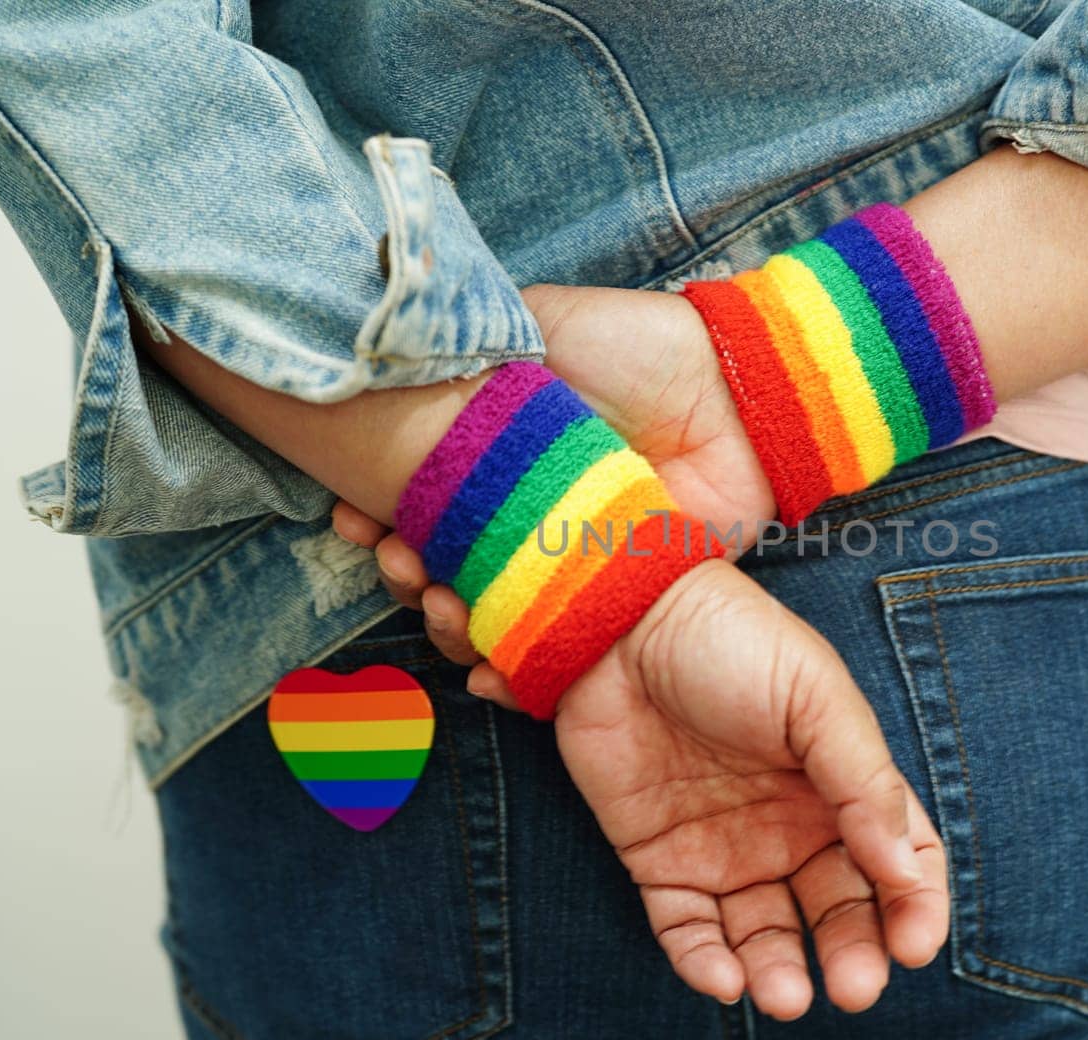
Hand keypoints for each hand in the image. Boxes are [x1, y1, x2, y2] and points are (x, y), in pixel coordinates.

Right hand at [331, 281, 776, 666]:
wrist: (734, 389)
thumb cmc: (638, 346)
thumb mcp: (543, 323)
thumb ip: (475, 345)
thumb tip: (399, 361)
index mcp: (501, 451)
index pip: (422, 496)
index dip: (379, 511)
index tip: (352, 518)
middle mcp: (527, 509)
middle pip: (443, 560)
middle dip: (404, 569)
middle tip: (396, 560)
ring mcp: (568, 558)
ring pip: (488, 610)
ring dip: (447, 620)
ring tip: (438, 603)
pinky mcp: (613, 597)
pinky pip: (554, 644)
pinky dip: (512, 666)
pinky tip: (486, 668)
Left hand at [547, 559, 946, 1017]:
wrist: (619, 619)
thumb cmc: (729, 641)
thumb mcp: (816, 696)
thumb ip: (863, 780)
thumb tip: (905, 868)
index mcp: (841, 783)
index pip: (899, 861)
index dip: (916, 906)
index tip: (914, 945)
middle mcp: (791, 824)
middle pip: (838, 911)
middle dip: (853, 955)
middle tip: (854, 988)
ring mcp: (725, 847)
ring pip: (766, 933)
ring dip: (780, 971)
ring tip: (782, 995)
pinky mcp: (659, 859)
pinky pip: (687, 928)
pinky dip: (705, 962)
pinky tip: (724, 979)